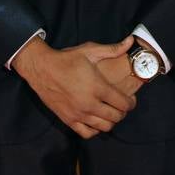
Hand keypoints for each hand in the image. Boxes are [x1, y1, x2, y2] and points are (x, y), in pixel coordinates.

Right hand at [12, 36, 135, 138]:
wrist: (42, 69)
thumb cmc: (67, 59)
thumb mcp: (90, 50)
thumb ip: (113, 49)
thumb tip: (131, 41)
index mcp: (98, 87)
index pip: (123, 103)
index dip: (131, 103)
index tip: (131, 99)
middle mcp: (90, 104)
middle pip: (116, 117)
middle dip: (123, 112)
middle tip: (121, 105)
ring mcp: (78, 114)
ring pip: (104, 127)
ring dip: (111, 121)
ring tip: (109, 112)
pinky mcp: (68, 120)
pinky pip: (87, 133)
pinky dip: (95, 130)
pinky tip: (96, 120)